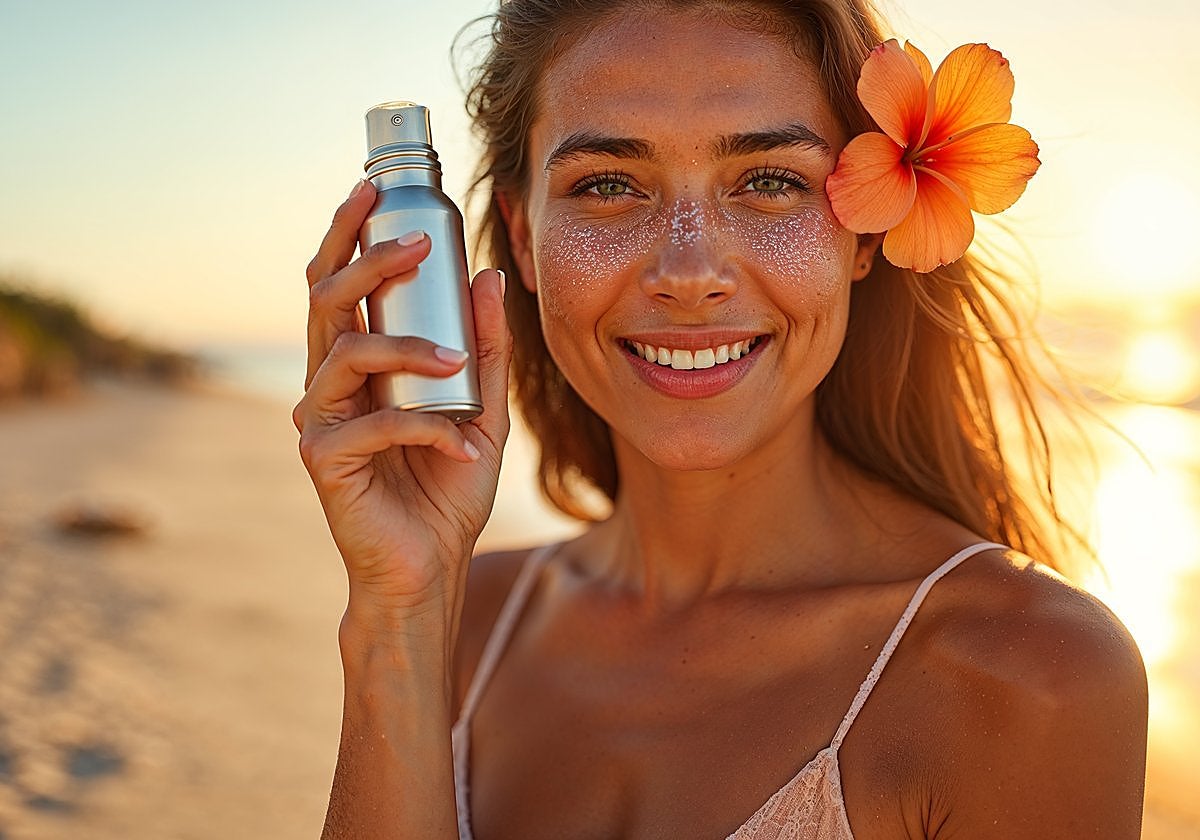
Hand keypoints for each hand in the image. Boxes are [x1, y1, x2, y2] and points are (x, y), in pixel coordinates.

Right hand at [293, 180, 511, 626]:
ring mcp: (319, 421)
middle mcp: (330, 384)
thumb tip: (486, 275)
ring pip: (343, 354)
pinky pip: (371, 423)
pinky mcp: (323, 462)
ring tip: (458, 359)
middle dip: (365, 259)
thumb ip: (486, 349)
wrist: (432, 565)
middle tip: (416, 242)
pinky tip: (459, 447)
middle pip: (325, 301)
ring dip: (407, 347)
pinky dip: (424, 427)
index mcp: (361, 365)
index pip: (343, 286)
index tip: (375, 190)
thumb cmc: (448, 487)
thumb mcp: (483, 410)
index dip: (350, 234)